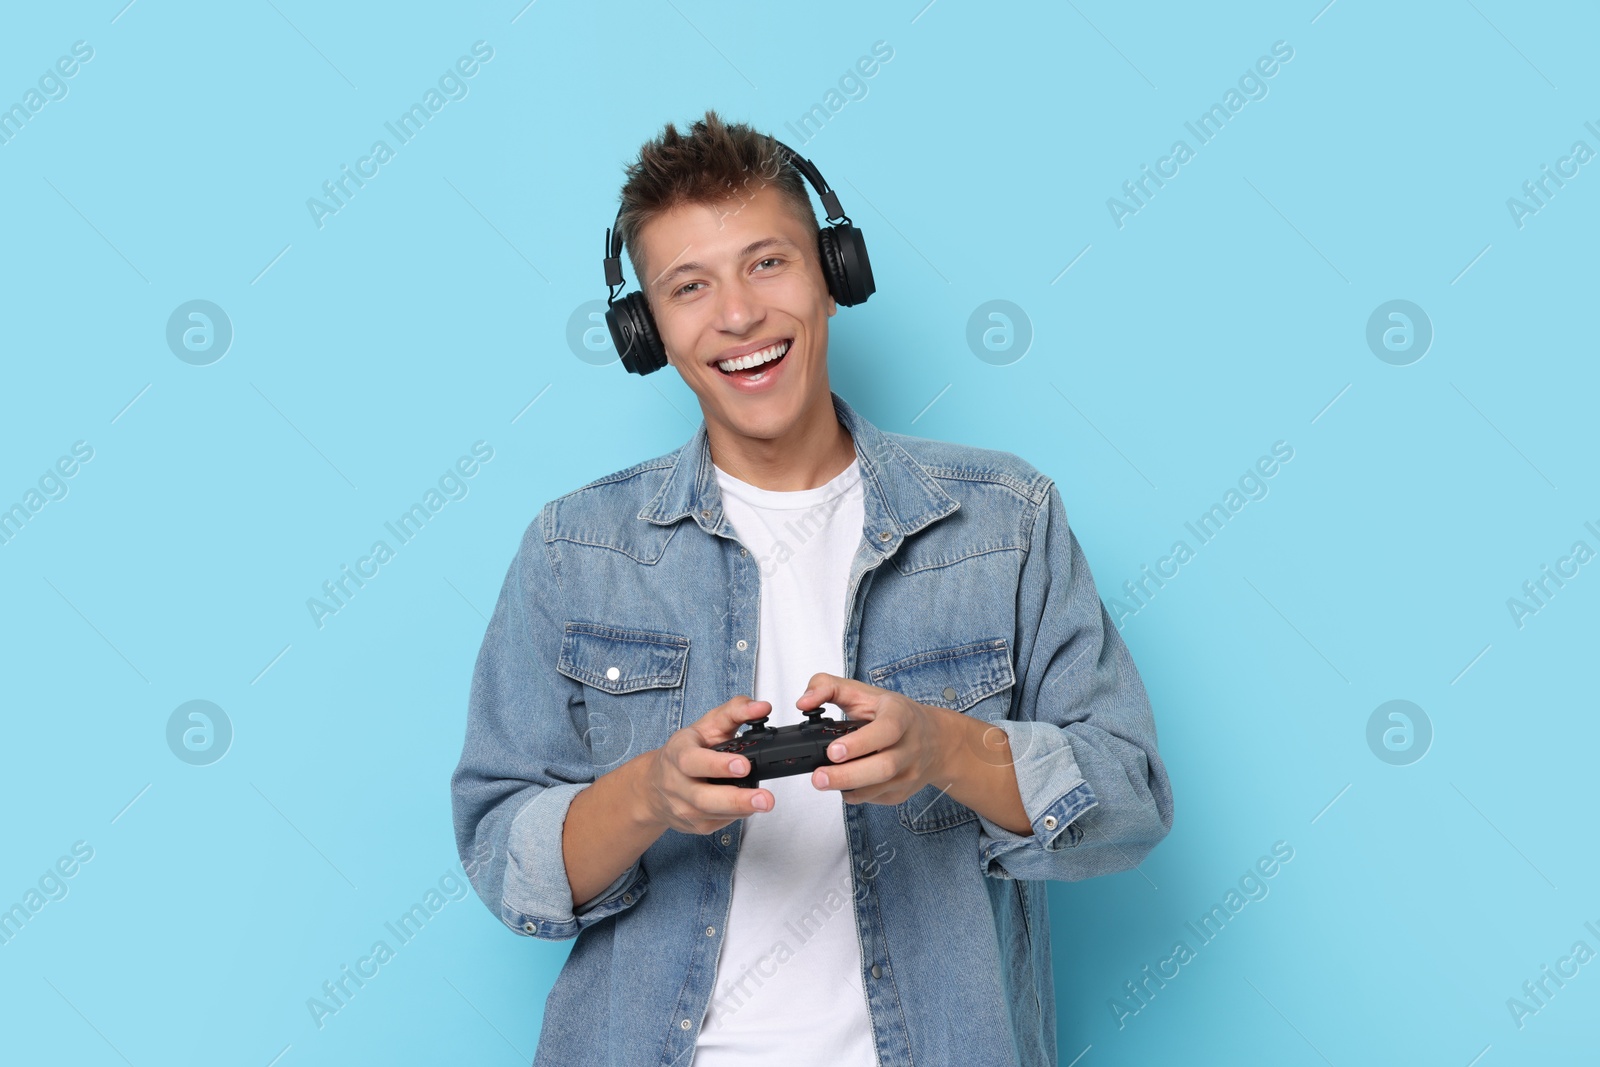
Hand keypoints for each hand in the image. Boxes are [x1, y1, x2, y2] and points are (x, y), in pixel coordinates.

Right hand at [640, 696, 775, 834]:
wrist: (654, 785)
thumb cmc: (685, 750)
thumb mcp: (707, 724)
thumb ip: (735, 711)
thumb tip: (762, 707)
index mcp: (678, 754)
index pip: (693, 761)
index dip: (718, 765)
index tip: (744, 765)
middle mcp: (676, 784)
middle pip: (704, 797)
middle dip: (736, 799)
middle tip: (764, 798)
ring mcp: (683, 809)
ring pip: (714, 814)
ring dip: (741, 810)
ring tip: (764, 803)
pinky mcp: (695, 826)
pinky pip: (720, 822)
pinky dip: (737, 814)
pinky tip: (745, 804)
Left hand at [797, 674, 954, 805]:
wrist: (935, 740)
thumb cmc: (894, 713)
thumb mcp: (863, 692)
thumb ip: (828, 687)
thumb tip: (804, 702)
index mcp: (901, 715)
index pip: (887, 730)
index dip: (860, 743)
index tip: (833, 751)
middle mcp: (910, 745)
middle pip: (883, 767)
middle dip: (847, 776)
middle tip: (818, 777)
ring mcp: (909, 772)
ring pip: (879, 788)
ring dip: (848, 788)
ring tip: (824, 781)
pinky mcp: (903, 792)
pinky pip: (875, 798)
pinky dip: (855, 794)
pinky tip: (844, 784)